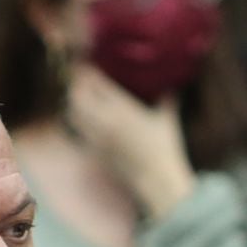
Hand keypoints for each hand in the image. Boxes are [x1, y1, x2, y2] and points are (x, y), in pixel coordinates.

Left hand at [64, 65, 195, 216]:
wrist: (155, 179)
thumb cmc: (164, 149)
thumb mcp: (167, 120)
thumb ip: (168, 100)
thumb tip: (172, 86)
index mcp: (123, 108)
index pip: (97, 85)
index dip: (88, 73)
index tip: (86, 66)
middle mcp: (106, 120)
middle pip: (79, 97)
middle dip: (76, 87)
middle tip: (79, 81)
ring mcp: (97, 137)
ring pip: (74, 115)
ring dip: (73, 104)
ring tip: (76, 98)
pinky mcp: (95, 151)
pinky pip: (78, 132)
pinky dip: (77, 123)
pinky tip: (81, 119)